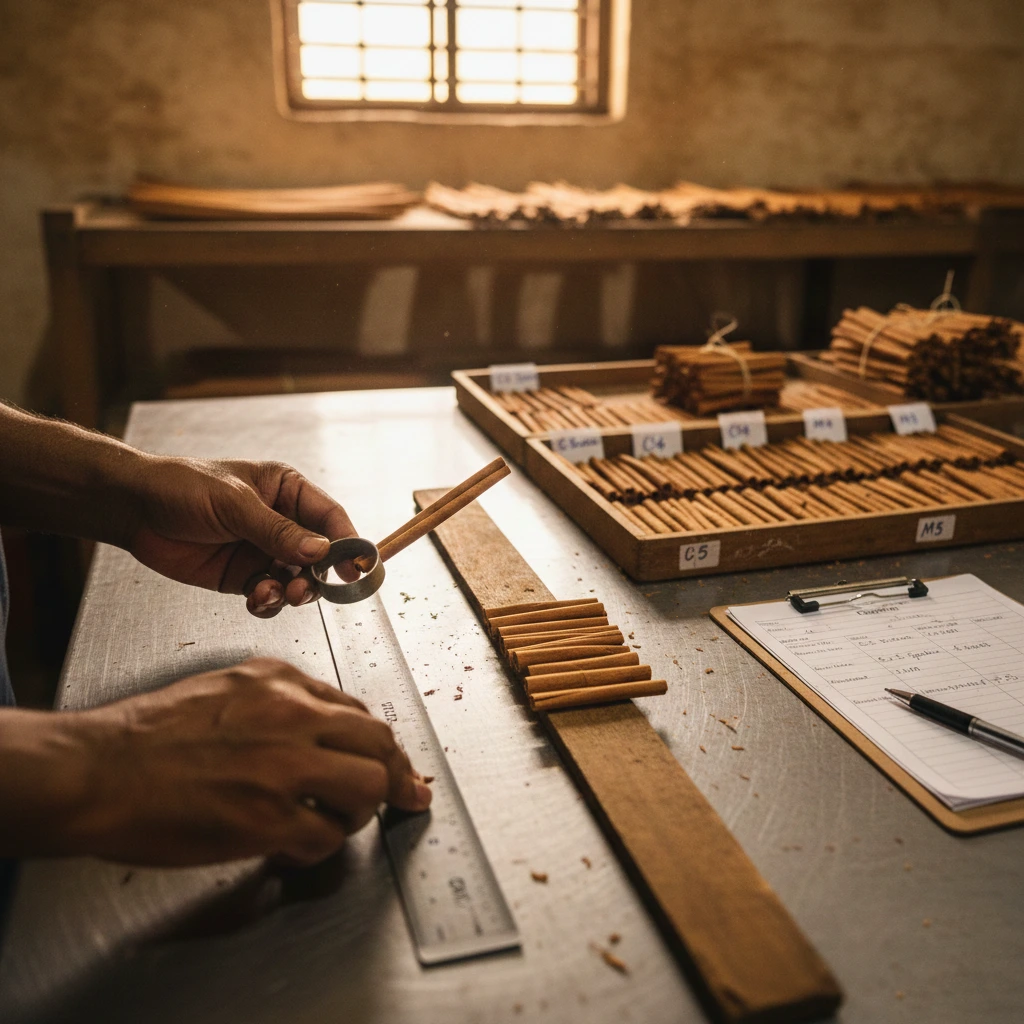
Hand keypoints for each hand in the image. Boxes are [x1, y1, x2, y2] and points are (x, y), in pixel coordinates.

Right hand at [0, 659, 431, 865]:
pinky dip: (320, 846)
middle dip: (397, 772)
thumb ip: (278, 700)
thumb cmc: (148, 735)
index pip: (356, 710)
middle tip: (407, 793)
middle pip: (379, 742)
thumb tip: (321, 725)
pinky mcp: (268, 817)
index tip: (393, 761)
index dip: (379, 743)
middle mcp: (292, 715)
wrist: (98, 768)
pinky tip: (297, 846)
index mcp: (280, 682)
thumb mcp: (224, 688)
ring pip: (369, 786)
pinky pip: (327, 835)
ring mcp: (284, 766)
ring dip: (362, 810)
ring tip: (339, 820)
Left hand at [126, 456, 358, 616]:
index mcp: (287, 491)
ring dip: (292, 592)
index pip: (330, 518)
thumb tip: (321, 551)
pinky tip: (255, 598)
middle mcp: (282, 522)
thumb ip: (278, 531)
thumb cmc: (182, 488)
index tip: (356, 567)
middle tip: (305, 589)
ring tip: (276, 594)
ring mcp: (263, 551)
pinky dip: (268, 602)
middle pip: (319, 556)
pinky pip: (270, 596)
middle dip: (316, 576)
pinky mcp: (243, 576)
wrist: (134, 510)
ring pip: (297, 580)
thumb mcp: (234, 505)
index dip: (347, 543)